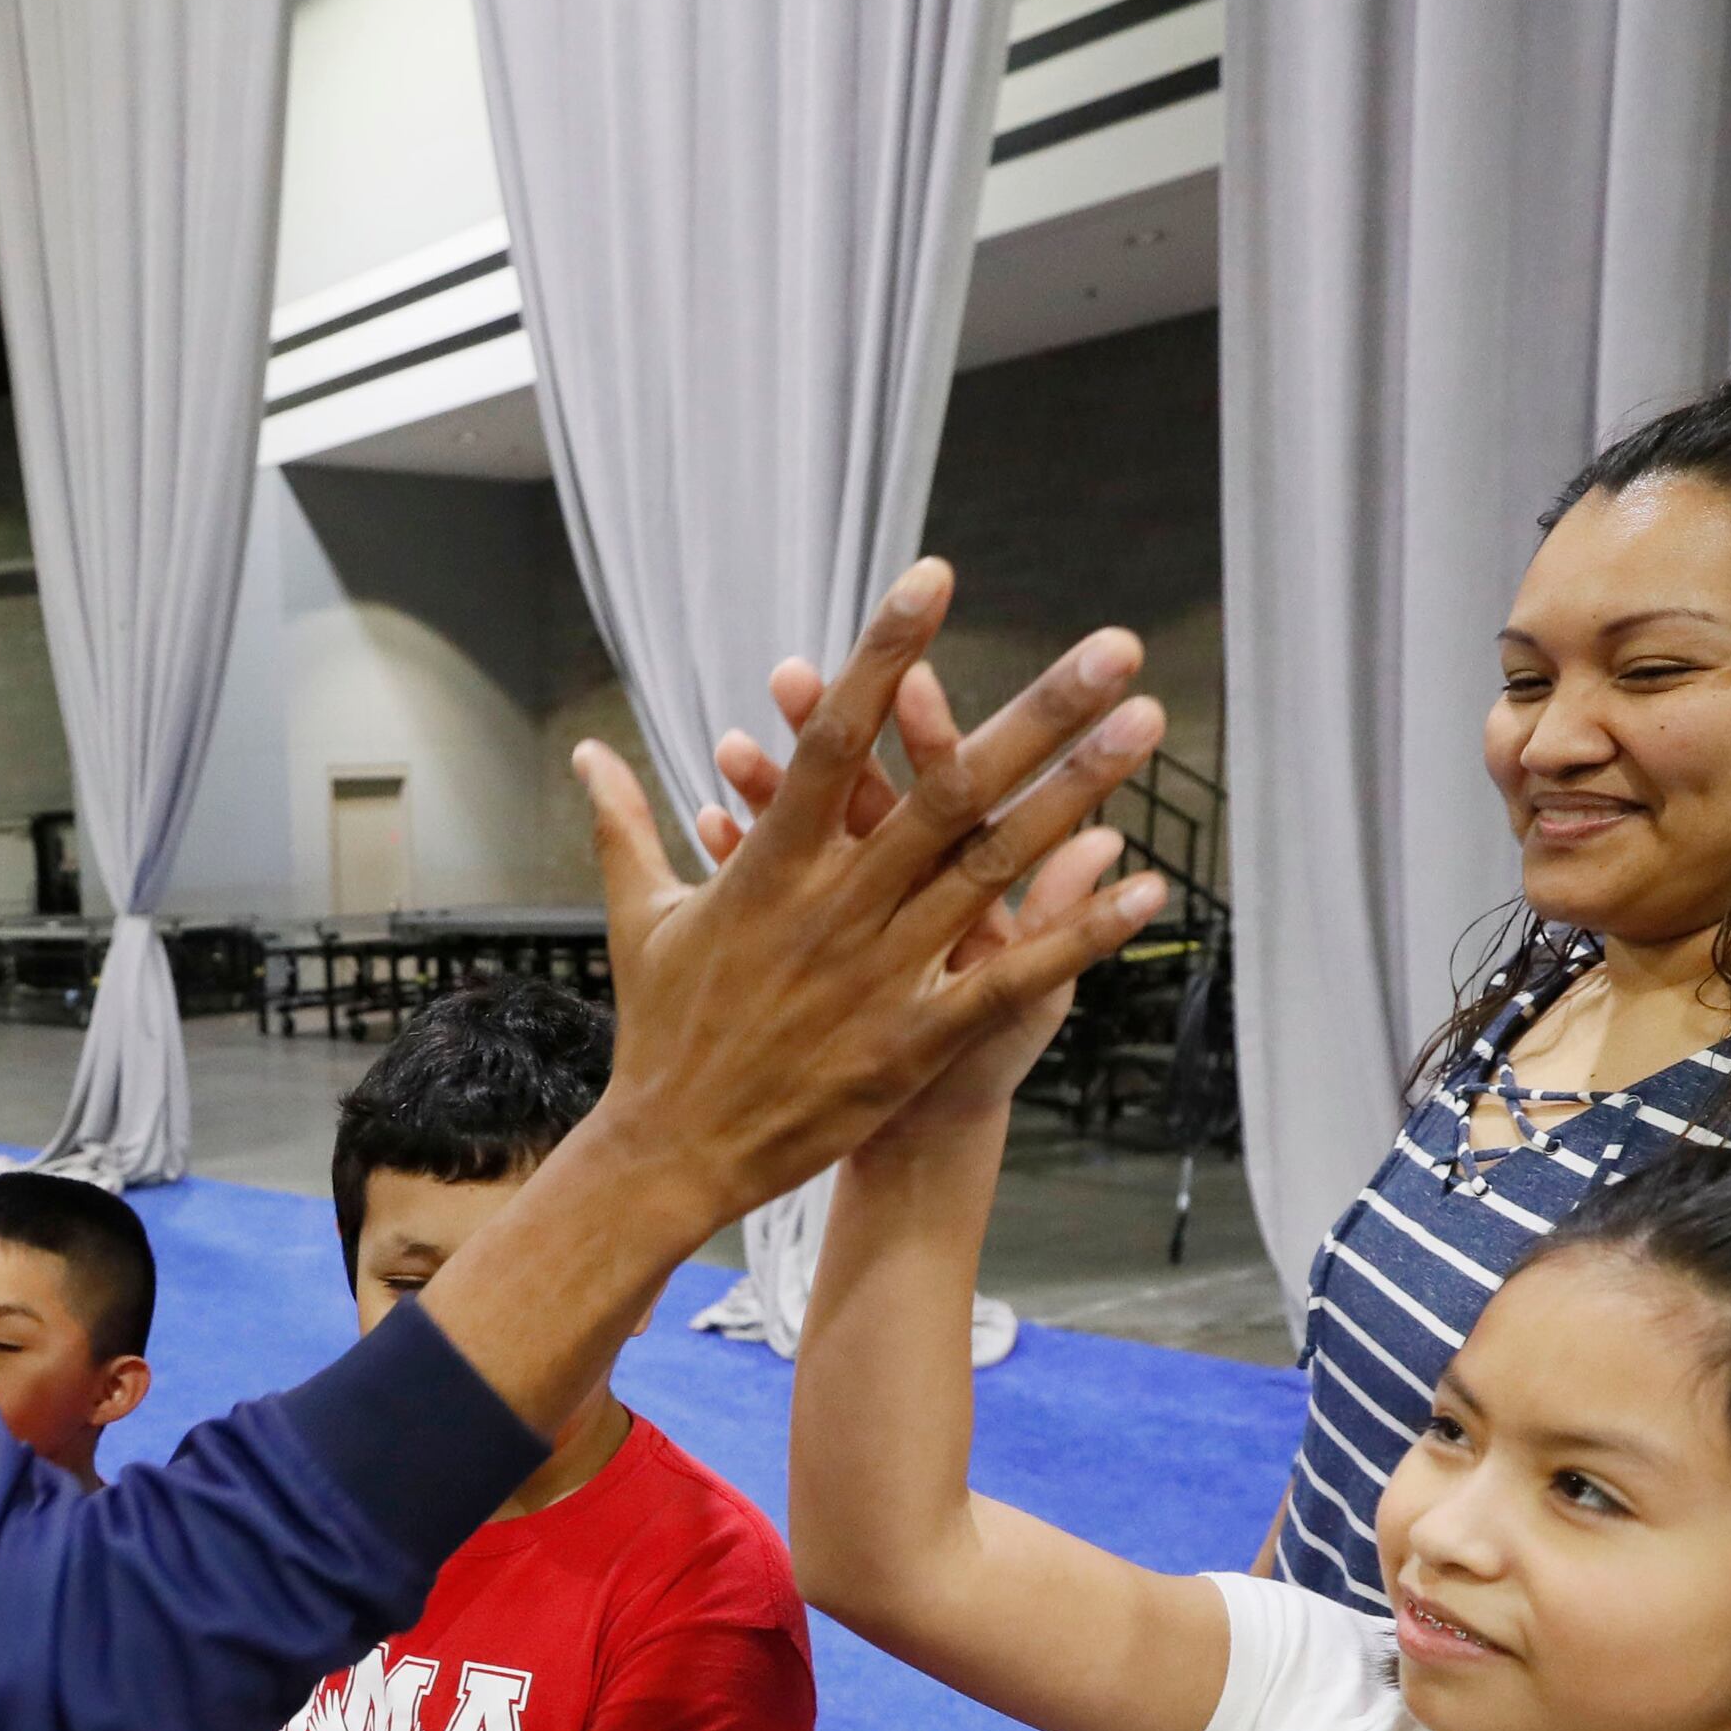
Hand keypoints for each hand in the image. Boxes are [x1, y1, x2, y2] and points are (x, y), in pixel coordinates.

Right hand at [566, 567, 1165, 1230]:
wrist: (671, 1152)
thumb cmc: (660, 1029)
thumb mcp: (641, 917)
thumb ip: (625, 823)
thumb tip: (585, 750)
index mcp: (770, 865)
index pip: (835, 737)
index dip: (884, 654)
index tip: (932, 578)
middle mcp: (834, 906)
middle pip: (948, 788)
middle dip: (1037, 713)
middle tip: (1111, 649)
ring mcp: (880, 972)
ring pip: (993, 867)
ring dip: (1077, 795)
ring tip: (1145, 729)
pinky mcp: (912, 1038)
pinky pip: (1009, 975)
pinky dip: (1077, 931)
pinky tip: (1143, 884)